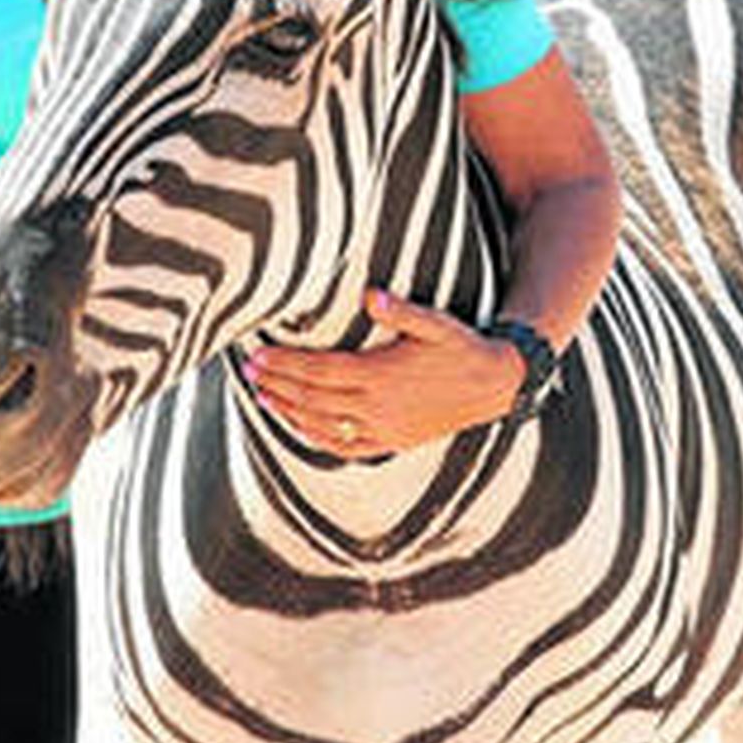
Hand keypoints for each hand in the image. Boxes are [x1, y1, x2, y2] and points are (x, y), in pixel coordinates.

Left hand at [243, 289, 522, 458]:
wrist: (495, 387)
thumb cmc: (462, 348)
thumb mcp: (437, 323)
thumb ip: (402, 310)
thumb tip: (369, 295)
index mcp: (381, 375)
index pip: (319, 371)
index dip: (285, 364)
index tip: (257, 356)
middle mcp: (377, 407)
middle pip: (313, 398)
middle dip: (277, 384)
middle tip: (246, 372)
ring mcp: (384, 429)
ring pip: (323, 424)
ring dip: (288, 411)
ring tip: (261, 396)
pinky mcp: (392, 441)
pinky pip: (346, 446)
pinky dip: (317, 438)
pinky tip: (299, 428)